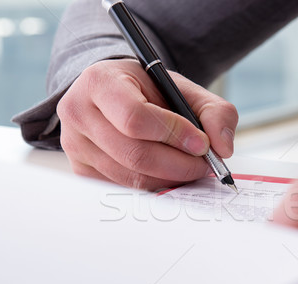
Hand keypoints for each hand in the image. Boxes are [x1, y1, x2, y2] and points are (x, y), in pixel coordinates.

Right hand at [57, 59, 237, 189]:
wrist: (115, 95)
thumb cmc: (147, 91)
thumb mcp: (183, 88)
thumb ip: (214, 112)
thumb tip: (223, 148)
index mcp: (99, 82)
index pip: (136, 118)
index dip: (174, 134)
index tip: (202, 143)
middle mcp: (78, 113)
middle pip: (135, 155)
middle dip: (179, 164)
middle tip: (203, 164)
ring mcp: (74, 145)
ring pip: (131, 177)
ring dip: (169, 179)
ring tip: (188, 167)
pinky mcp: (81, 170)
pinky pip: (123, 188)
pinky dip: (153, 186)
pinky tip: (167, 174)